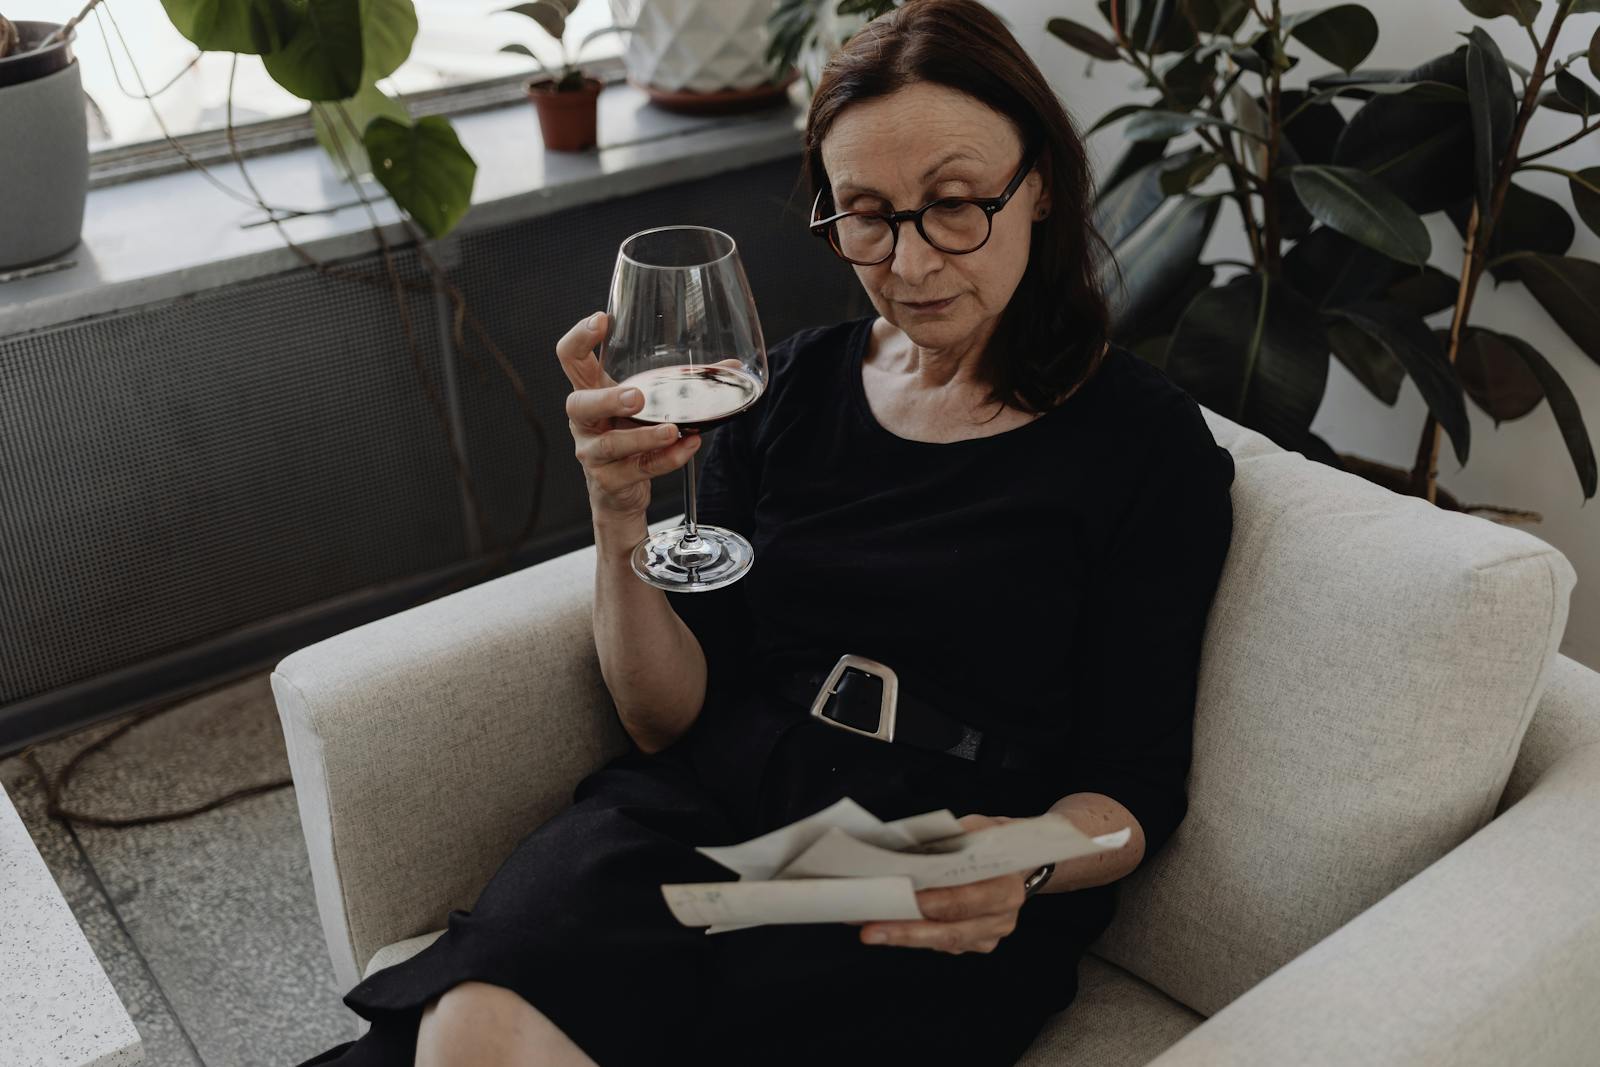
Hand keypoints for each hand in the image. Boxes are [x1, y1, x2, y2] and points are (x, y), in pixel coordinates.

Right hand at [556, 311, 701, 524]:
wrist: (619, 493)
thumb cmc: (630, 436)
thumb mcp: (646, 406)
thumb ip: (678, 384)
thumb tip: (730, 367)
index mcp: (590, 392)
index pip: (570, 359)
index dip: (579, 338)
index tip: (601, 319)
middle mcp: (585, 422)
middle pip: (580, 405)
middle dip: (608, 399)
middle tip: (636, 397)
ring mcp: (593, 453)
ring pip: (612, 445)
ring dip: (644, 436)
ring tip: (672, 429)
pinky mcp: (610, 481)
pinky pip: (640, 469)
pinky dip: (667, 459)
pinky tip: (688, 446)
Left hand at [856, 814, 1026, 954]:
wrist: (1018, 859)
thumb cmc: (991, 840)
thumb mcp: (977, 828)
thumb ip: (950, 839)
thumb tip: (907, 849)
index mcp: (1006, 886)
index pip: (966, 900)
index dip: (933, 903)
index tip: (900, 900)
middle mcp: (1002, 918)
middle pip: (950, 931)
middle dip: (907, 931)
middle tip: (869, 930)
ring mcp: (990, 935)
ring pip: (943, 942)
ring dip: (903, 937)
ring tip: (869, 930)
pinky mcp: (977, 944)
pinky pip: (942, 944)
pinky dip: (914, 936)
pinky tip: (886, 928)